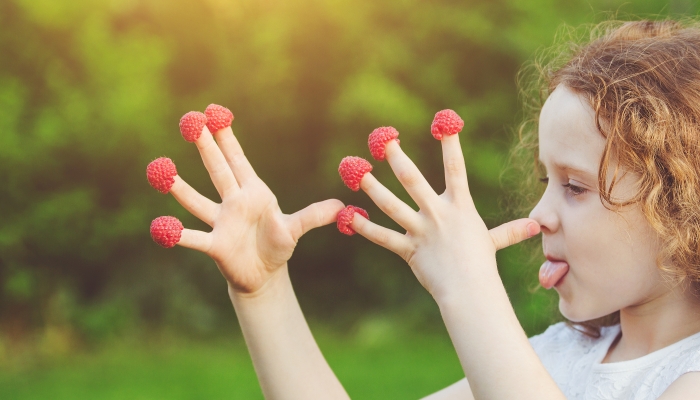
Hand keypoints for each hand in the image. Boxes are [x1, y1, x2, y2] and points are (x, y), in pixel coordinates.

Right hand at [163, 116, 343, 293]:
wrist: (263, 275)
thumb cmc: (277, 246)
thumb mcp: (296, 229)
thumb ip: (316, 216)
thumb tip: (342, 207)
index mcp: (254, 193)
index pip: (238, 160)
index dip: (227, 138)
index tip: (215, 113)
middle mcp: (234, 203)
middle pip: (218, 170)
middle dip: (205, 146)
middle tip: (190, 121)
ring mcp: (221, 223)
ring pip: (197, 200)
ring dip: (180, 186)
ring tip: (160, 169)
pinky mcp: (215, 246)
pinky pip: (193, 238)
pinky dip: (177, 234)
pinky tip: (161, 227)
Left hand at [348, 135, 539, 300]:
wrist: (470, 292)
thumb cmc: (481, 264)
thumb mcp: (493, 241)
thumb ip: (509, 231)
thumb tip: (536, 227)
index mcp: (459, 206)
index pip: (456, 168)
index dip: (450, 143)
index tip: (444, 120)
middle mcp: (438, 214)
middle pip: (413, 180)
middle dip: (397, 158)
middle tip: (383, 139)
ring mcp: (421, 231)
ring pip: (391, 205)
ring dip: (372, 187)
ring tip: (356, 170)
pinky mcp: (408, 250)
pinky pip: (382, 237)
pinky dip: (364, 227)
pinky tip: (348, 216)